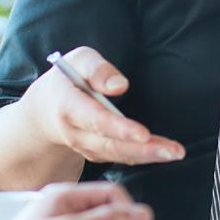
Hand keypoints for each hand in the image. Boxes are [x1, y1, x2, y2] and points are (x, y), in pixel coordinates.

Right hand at [20, 46, 185, 165]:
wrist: (44, 111)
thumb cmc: (67, 79)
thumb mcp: (77, 60)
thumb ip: (97, 69)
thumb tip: (120, 86)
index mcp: (68, 107)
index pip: (95, 119)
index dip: (119, 128)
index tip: (143, 134)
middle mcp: (75, 133)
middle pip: (110, 145)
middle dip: (143, 149)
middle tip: (172, 151)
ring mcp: (85, 147)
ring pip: (117, 155)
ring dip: (148, 156)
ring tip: (175, 153)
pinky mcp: (96, 153)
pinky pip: (120, 158)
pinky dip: (142, 158)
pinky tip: (164, 154)